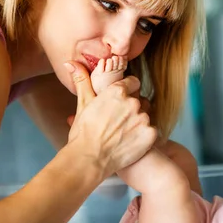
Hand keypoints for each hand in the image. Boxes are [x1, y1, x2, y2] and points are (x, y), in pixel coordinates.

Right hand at [62, 61, 156, 176]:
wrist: (89, 160)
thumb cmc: (83, 133)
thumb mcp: (83, 104)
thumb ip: (82, 81)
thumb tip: (70, 62)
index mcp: (118, 91)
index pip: (133, 83)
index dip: (126, 92)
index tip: (119, 103)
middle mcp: (133, 102)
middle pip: (139, 100)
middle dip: (131, 109)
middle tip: (117, 123)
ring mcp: (143, 119)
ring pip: (146, 116)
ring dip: (138, 123)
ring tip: (122, 134)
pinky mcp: (151, 135)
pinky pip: (152, 131)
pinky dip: (143, 136)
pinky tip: (130, 142)